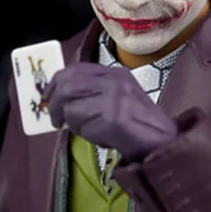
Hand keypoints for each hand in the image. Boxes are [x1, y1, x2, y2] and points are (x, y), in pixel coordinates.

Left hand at [44, 63, 177, 161]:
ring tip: (86, 130)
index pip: (76, 70)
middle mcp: (113, 82)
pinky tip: (97, 136)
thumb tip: (63, 98)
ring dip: (72, 121)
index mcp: (115, 74)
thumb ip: (94, 93)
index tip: (48, 95)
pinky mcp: (111, 118)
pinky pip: (81, 124)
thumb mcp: (119, 98)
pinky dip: (83, 132)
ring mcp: (112, 99)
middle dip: (55, 103)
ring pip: (71, 105)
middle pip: (67, 85)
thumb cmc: (140, 125)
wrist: (162, 142)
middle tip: (54, 119)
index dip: (56, 82)